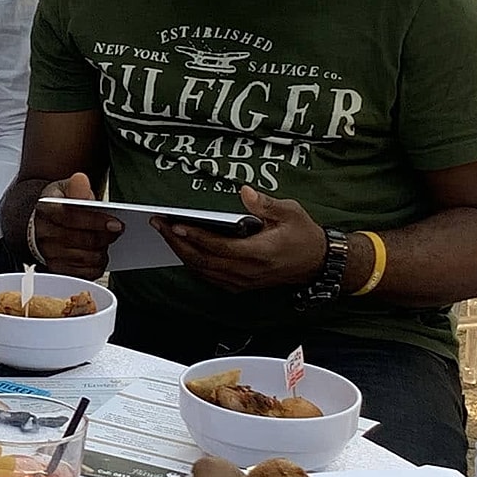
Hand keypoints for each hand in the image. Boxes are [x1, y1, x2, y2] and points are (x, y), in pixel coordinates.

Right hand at [28, 172, 122, 280]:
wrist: (43, 223)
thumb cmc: (59, 205)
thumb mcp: (66, 189)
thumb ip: (76, 187)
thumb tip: (81, 179)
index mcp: (46, 210)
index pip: (71, 217)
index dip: (96, 221)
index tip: (117, 223)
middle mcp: (43, 234)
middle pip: (81, 240)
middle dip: (104, 237)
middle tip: (117, 232)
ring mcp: (48, 254)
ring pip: (85, 258)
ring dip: (101, 251)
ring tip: (107, 242)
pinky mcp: (56, 269)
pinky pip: (83, 273)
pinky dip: (96, 266)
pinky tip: (99, 255)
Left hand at [153, 186, 325, 292]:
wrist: (317, 263)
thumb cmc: (303, 234)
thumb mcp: (290, 212)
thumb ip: (265, 204)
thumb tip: (245, 192)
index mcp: (258, 252)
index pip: (218, 247)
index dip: (195, 236)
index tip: (175, 224)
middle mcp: (247, 271)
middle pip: (204, 260)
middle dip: (178, 243)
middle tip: (159, 225)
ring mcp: (243, 281)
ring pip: (204, 270)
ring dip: (181, 253)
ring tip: (164, 234)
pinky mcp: (241, 285)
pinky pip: (210, 276)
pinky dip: (193, 263)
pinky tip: (182, 249)